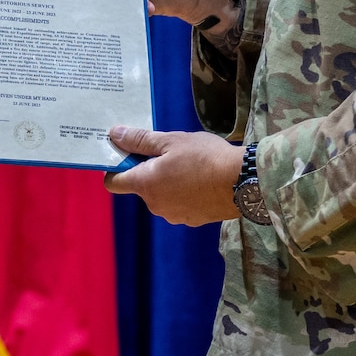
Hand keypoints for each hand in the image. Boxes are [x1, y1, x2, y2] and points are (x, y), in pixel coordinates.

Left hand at [103, 127, 244, 225]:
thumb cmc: (204, 157)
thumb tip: (113, 135)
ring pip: (161, 195)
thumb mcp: (170, 141)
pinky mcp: (193, 220)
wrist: (243, 182)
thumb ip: (139, 140)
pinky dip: (184, 193)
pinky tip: (201, 180)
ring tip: (190, 165)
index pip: (113, 183)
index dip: (116, 167)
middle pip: (141, 186)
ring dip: (168, 182)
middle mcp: (155, 205)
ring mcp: (174, 215)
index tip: (128, 154)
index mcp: (145, 184)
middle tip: (169, 152)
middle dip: (149, 170)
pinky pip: (179, 204)